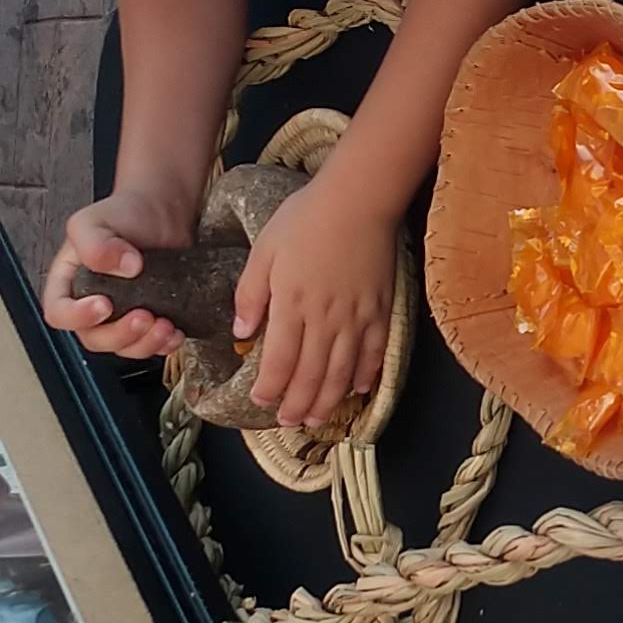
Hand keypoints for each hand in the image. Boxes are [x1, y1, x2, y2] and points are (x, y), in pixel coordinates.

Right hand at [42, 188, 191, 362]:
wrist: (160, 212)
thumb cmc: (122, 214)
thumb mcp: (94, 220)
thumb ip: (95, 243)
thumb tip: (123, 266)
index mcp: (69, 283)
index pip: (59, 312)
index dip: (78, 317)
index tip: (104, 304)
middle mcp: (91, 303)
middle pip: (94, 338)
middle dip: (120, 334)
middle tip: (143, 316)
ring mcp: (121, 315)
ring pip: (124, 346)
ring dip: (145, 343)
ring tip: (165, 325)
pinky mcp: (148, 320)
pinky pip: (151, 345)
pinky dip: (164, 344)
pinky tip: (175, 330)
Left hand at [236, 173, 394, 428]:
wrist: (359, 200)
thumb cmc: (305, 219)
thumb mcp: (264, 250)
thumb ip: (250, 295)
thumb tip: (241, 332)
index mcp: (291, 306)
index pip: (278, 362)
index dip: (269, 388)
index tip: (261, 401)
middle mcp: (325, 320)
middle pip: (311, 376)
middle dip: (297, 405)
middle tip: (288, 423)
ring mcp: (357, 318)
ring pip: (342, 373)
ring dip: (328, 401)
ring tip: (316, 419)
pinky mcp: (381, 311)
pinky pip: (375, 353)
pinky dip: (366, 376)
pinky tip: (358, 390)